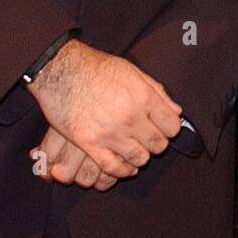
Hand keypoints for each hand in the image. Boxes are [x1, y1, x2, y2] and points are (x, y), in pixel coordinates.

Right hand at [26, 40, 181, 178]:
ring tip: (137, 151)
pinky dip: (122, 170)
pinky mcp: (89, 144)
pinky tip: (124, 166)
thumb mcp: (133, 71)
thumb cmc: (97, 68)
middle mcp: (130, 117)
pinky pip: (113, 167)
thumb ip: (157, 91)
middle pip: (157, 144)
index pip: (172, 126)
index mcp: (143, 97)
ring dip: (141, 157)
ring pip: (138, 158)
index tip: (165, 128)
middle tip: (150, 140)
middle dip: (158, 144)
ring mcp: (110, 132)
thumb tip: (176, 111)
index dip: (171, 129)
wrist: (61, 71)